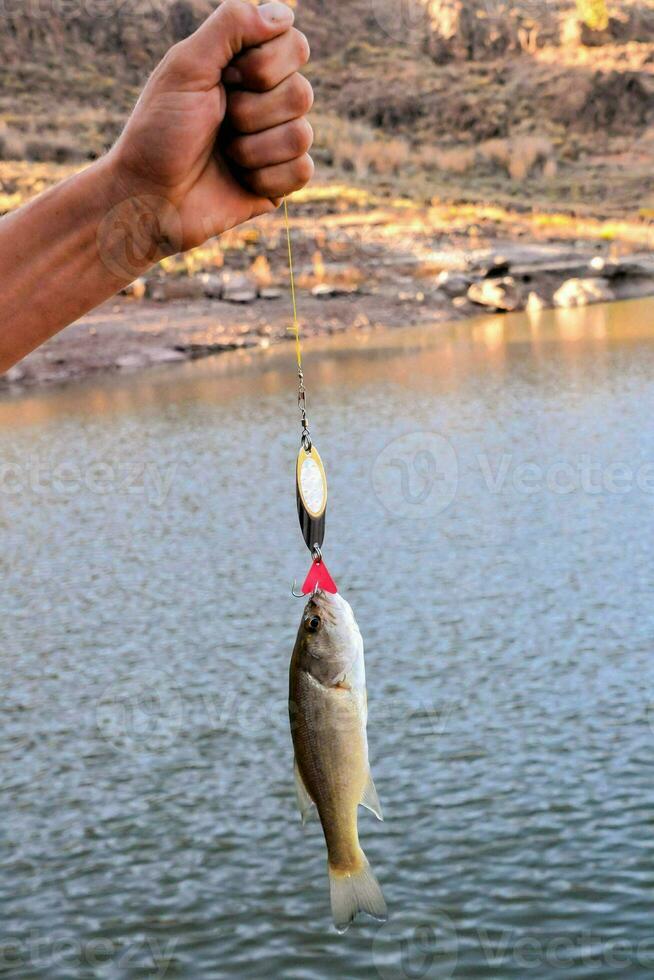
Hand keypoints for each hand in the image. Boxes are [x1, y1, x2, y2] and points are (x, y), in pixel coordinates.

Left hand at [107, 0, 313, 252]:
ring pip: (302, 135)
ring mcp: (275, 142)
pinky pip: (302, 171)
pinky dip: (265, 177)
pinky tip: (240, 180)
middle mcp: (266, 101)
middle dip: (252, 112)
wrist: (149, 198)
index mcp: (245, 67)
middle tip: (220, 124)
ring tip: (224, 155)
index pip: (295, 45)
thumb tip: (283, 14)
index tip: (226, 79)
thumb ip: (231, 27)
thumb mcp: (186, 67)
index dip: (264, 66)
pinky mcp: (279, 182)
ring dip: (253, 149)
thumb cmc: (159, 132)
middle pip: (302, 93)